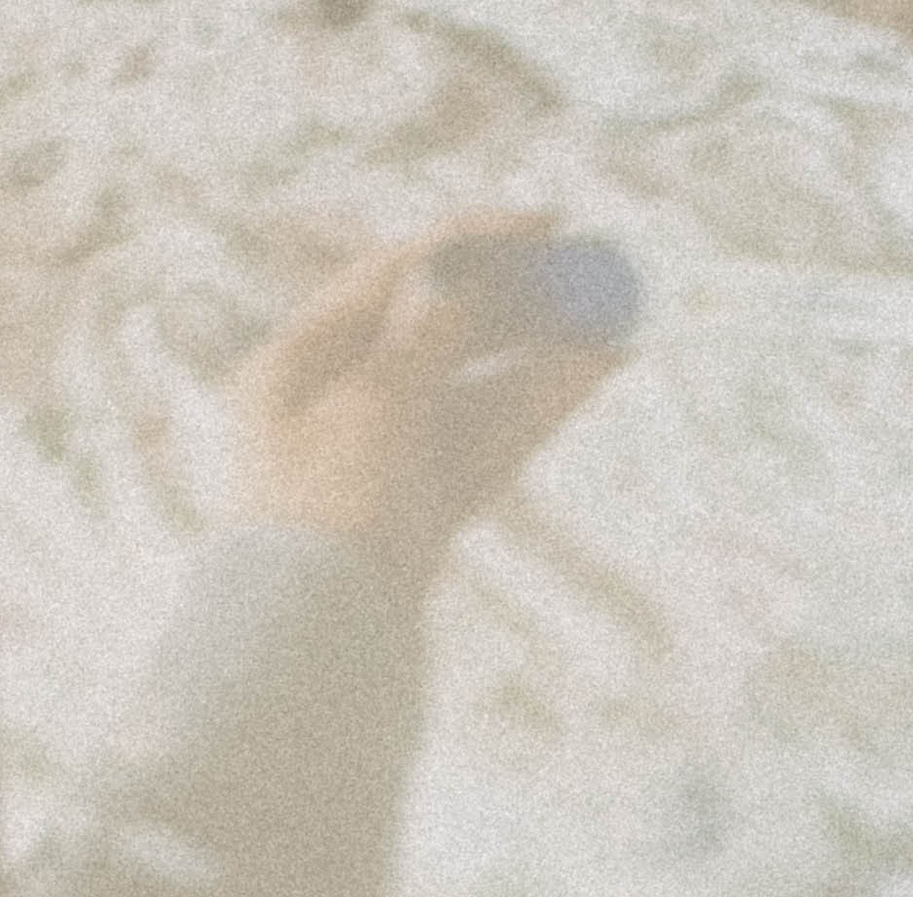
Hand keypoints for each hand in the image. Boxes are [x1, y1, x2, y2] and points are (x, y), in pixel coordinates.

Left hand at [230, 215, 617, 587]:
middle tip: (592, 279)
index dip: (473, 243)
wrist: (315, 654)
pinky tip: (584, 376)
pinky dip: (531, 410)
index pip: (395, 276)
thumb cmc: (327, 518)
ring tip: (612, 331)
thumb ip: (426, 334)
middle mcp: (338, 404)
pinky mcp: (421, 517)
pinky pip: (482, 448)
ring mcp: (384, 465)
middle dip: (517, 305)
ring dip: (540, 359)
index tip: (547, 226)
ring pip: (472, 393)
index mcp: (300, 363)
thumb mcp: (375, 405)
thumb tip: (464, 272)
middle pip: (437, 333)